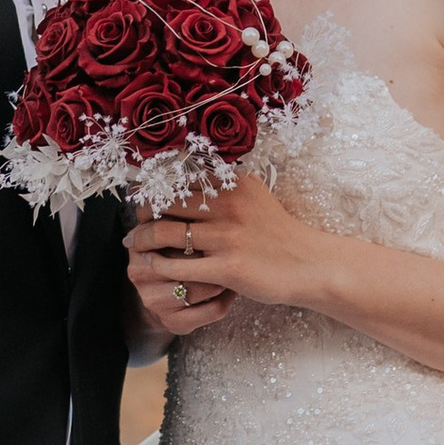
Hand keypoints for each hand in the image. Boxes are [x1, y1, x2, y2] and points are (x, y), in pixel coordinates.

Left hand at [127, 175, 324, 323]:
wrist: (309, 265)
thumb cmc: (280, 233)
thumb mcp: (256, 197)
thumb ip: (227, 186)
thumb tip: (192, 176)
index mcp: (234, 184)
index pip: (181, 180)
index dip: (155, 189)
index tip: (141, 197)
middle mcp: (229, 205)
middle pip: (167, 203)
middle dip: (143, 214)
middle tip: (134, 224)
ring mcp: (227, 237)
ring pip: (166, 233)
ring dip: (143, 240)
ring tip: (134, 246)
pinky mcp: (227, 268)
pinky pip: (178, 265)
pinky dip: (159, 266)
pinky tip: (153, 267)